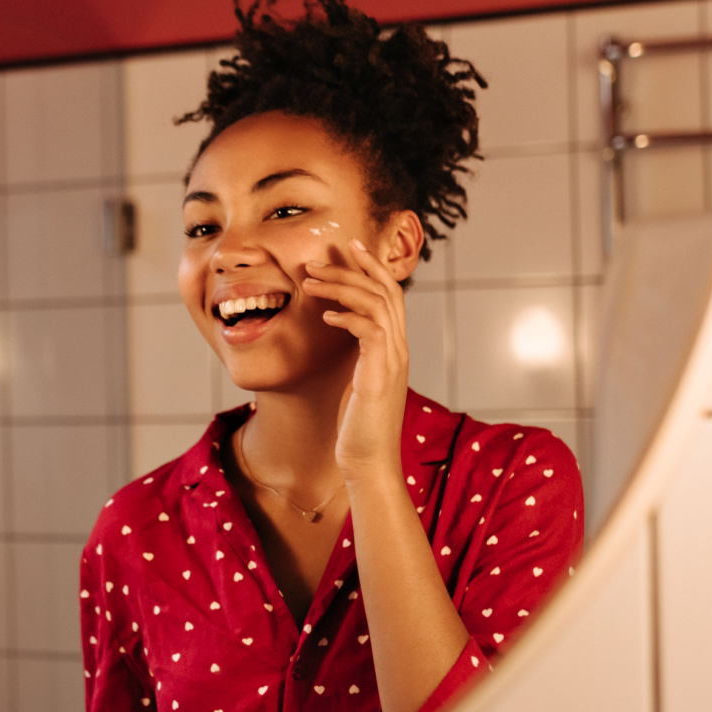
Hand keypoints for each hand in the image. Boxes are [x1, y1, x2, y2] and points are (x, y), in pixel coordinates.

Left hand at [304, 239, 408, 481]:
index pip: (390, 294)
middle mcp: (399, 349)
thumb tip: (342, 332)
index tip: (350, 247)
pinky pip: (370, 330)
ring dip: (343, 287)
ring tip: (312, 282)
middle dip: (355, 267)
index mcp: (394, 349)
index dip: (372, 267)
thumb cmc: (358, 427)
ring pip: (377, 304)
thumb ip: (358, 356)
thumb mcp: (358, 383)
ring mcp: (393, 361)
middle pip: (386, 290)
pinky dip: (347, 317)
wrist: (369, 463)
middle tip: (322, 257)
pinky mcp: (380, 374)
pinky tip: (326, 317)